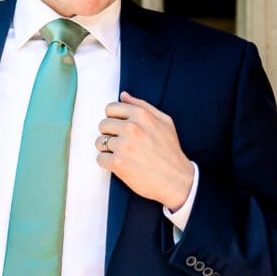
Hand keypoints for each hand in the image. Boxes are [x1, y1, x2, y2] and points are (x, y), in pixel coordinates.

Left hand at [97, 91, 193, 210]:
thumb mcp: (165, 122)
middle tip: (122, 144)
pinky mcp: (118, 163)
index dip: (114, 119)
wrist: (177, 180)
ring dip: (107, 149)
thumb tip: (123, 95)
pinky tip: (120, 165)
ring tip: (122, 155)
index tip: (120, 129)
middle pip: (103, 125)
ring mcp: (123, 145)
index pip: (110, 108)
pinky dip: (107, 163)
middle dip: (109, 134)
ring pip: (99, 142)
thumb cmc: (171, 151)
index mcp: (141, 114)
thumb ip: (142, 105)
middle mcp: (131, 127)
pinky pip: (100, 158)